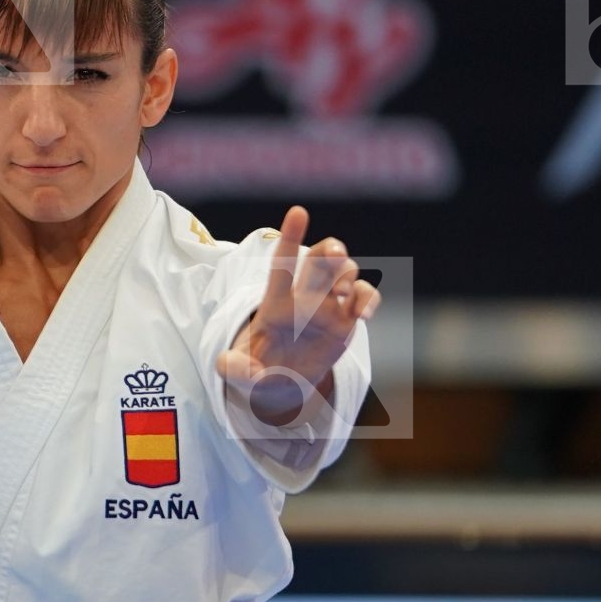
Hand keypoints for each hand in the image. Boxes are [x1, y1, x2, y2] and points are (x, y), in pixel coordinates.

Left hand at [214, 205, 379, 427]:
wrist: (281, 389)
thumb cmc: (255, 373)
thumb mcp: (236, 373)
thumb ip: (232, 368)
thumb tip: (234, 366)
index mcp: (276, 303)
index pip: (284, 264)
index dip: (291, 237)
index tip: (298, 212)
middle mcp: (304, 299)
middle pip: (321, 259)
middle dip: (331, 249)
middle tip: (335, 257)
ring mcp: (328, 309)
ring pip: (346, 272)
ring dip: (348, 273)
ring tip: (341, 293)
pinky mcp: (347, 323)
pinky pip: (364, 299)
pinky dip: (368, 298)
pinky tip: (364, 312)